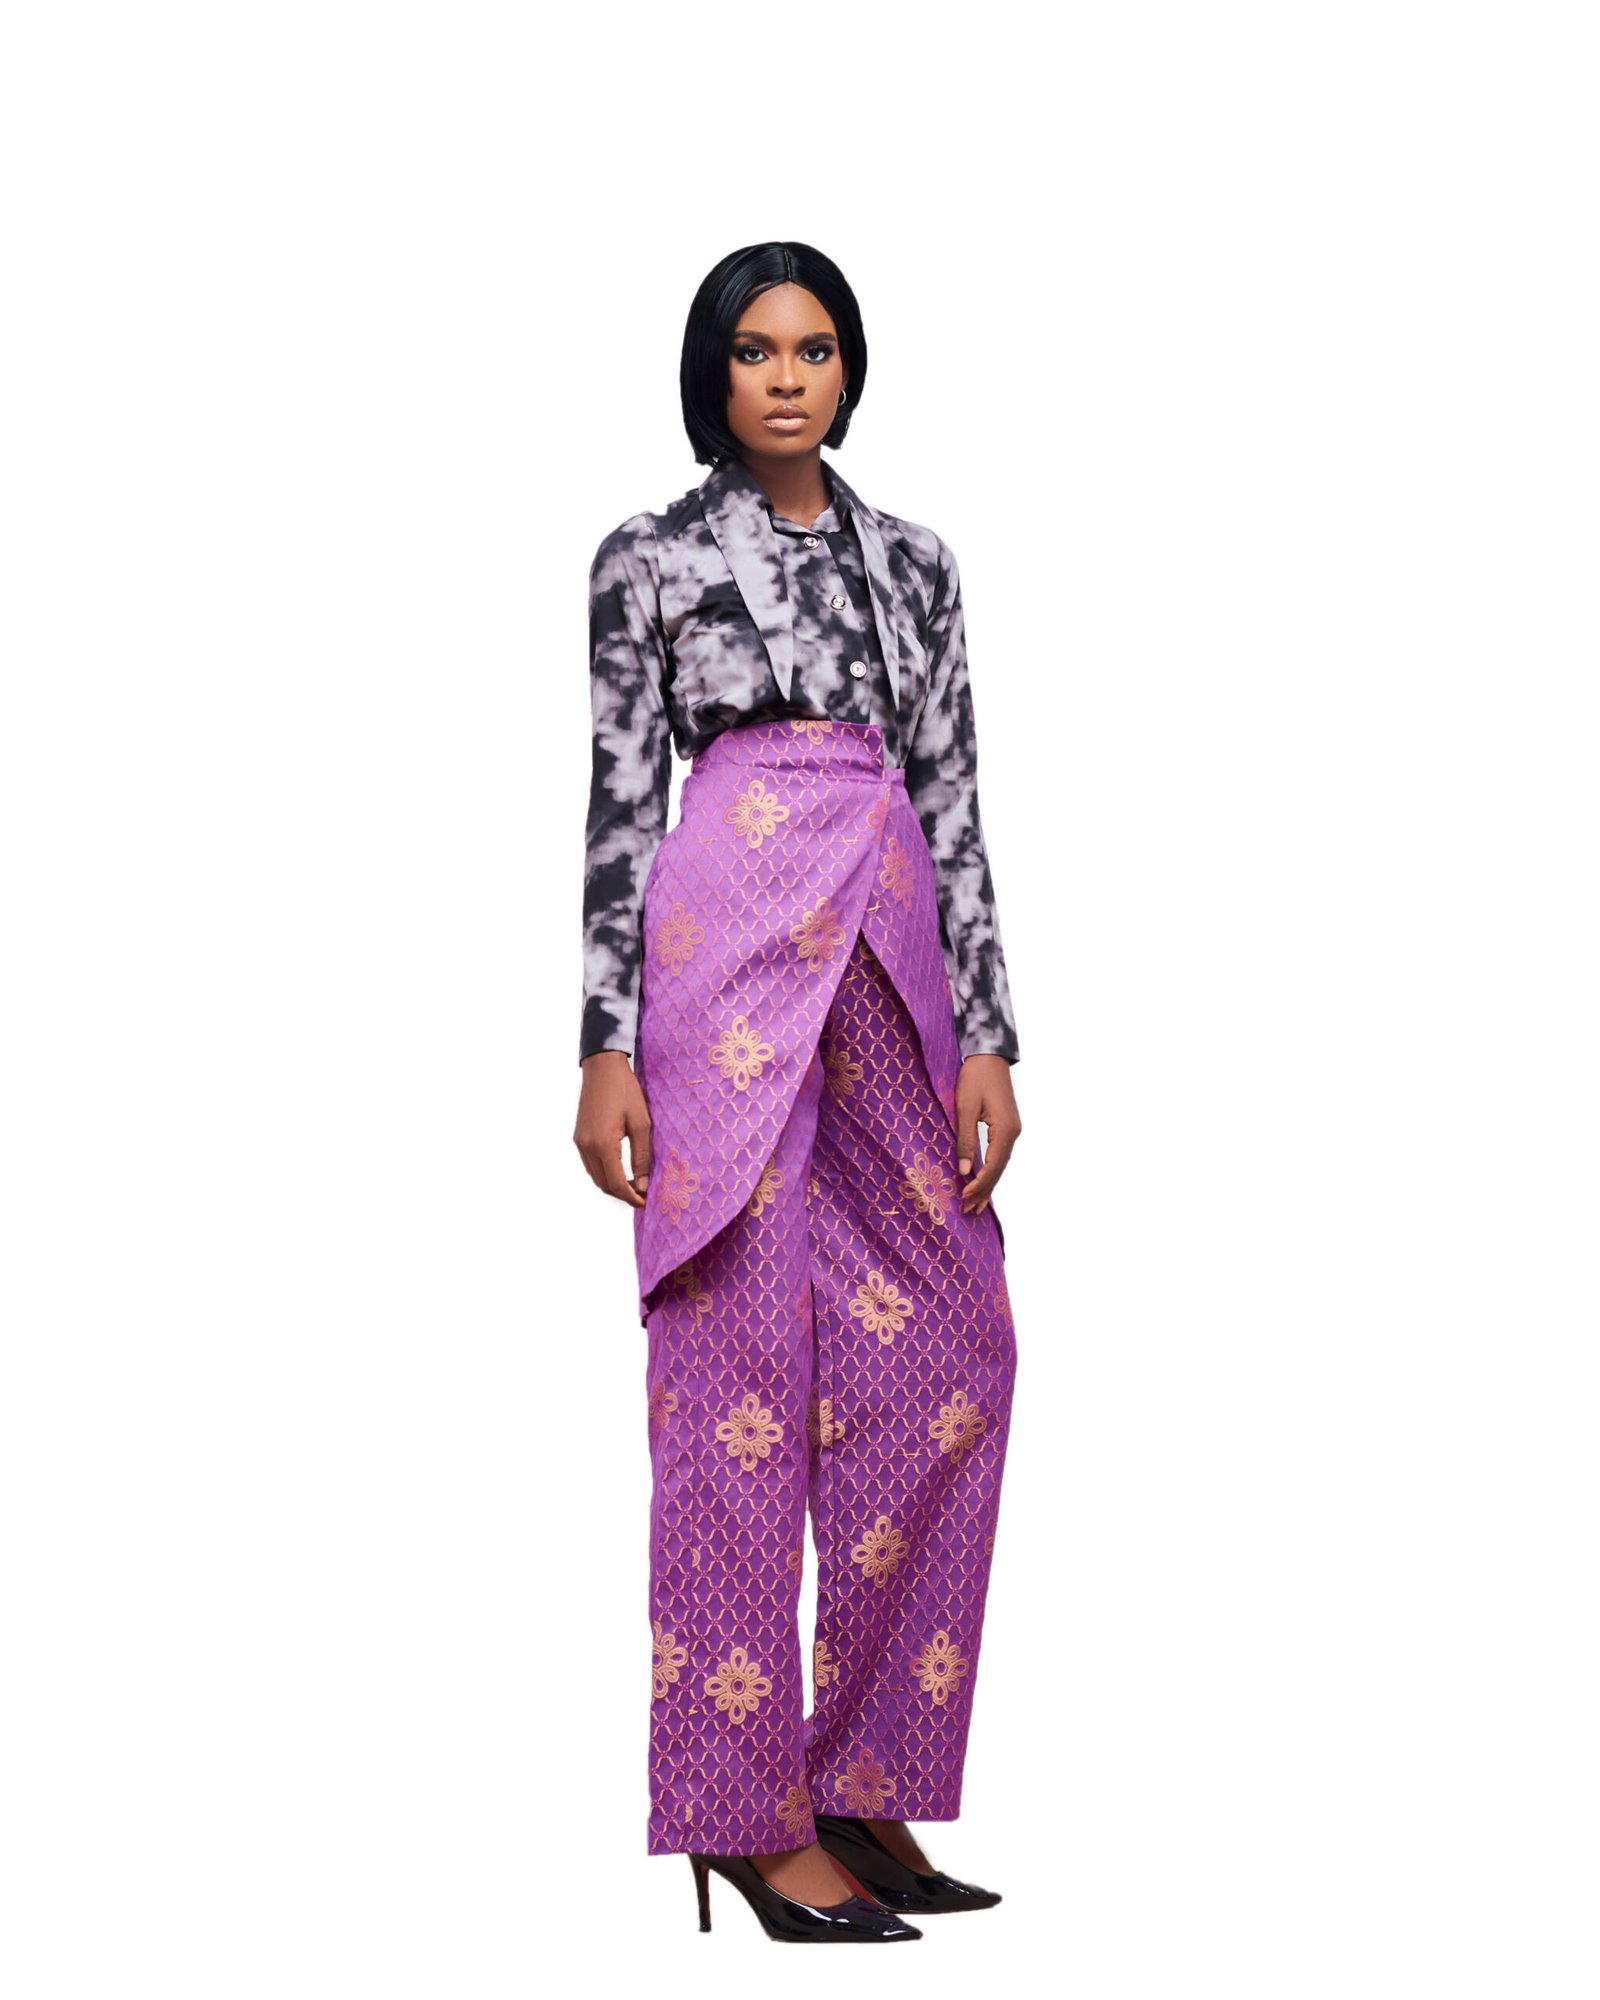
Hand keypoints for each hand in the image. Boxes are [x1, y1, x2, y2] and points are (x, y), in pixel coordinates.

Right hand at [574, 1050, 652, 1207]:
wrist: (603, 1068)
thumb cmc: (625, 1091)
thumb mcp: (641, 1124)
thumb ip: (642, 1157)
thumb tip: (644, 1184)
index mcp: (603, 1145)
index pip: (616, 1184)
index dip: (631, 1197)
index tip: (645, 1202)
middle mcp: (587, 1147)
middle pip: (603, 1184)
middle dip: (622, 1194)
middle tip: (641, 1195)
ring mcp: (580, 1142)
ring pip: (595, 1176)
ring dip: (612, 1185)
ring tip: (633, 1184)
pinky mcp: (578, 1137)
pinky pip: (590, 1164)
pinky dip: (604, 1173)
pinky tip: (619, 1169)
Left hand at [954, 1055, 1019, 1215]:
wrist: (989, 1056)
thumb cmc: (974, 1078)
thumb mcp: (965, 1109)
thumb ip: (965, 1140)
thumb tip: (965, 1170)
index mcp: (1005, 1130)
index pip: (993, 1166)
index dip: (979, 1184)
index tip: (965, 1198)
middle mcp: (1013, 1133)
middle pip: (999, 1169)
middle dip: (984, 1190)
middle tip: (970, 1211)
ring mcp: (1012, 1130)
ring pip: (1001, 1163)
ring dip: (988, 1183)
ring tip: (976, 1203)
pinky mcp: (1007, 1126)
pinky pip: (1000, 1154)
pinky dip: (991, 1169)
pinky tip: (983, 1179)